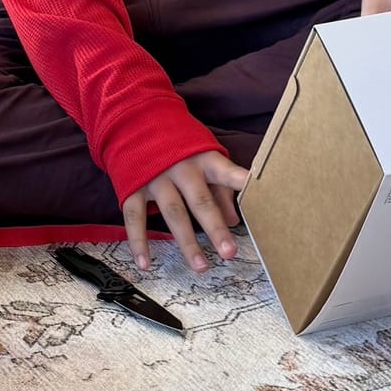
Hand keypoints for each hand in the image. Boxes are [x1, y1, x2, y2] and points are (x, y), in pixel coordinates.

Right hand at [123, 149, 250, 273]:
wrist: (135, 123)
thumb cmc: (178, 146)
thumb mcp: (203, 159)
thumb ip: (220, 189)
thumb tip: (235, 221)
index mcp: (203, 159)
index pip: (226, 172)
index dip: (241, 182)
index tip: (257, 194)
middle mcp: (181, 168)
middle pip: (200, 201)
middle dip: (215, 229)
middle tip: (229, 252)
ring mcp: (155, 178)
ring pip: (173, 213)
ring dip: (187, 242)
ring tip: (201, 266)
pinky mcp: (133, 187)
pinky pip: (136, 218)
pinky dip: (139, 242)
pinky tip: (146, 263)